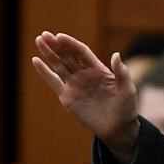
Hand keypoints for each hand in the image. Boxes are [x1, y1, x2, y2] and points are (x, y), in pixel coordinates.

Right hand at [32, 32, 139, 160]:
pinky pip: (54, 82)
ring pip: (59, 65)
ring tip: (39, 40)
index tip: (60, 36)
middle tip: (44, 35)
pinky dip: (44, 72)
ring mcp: (75, 85)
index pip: (81, 52)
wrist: (118, 128)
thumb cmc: (126, 108)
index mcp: (98, 69)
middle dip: (56, 45)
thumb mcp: (127, 89)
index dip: (70, 44)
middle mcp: (85, 74)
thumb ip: (122, 72)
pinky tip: (36, 61)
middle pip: (68, 56)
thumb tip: (116, 55)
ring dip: (49, 53)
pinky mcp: (67, 97)